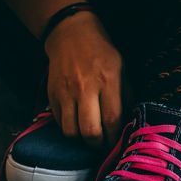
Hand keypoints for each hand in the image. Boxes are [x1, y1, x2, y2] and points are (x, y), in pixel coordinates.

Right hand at [45, 11, 121, 147]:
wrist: (71, 35)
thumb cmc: (102, 53)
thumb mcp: (122, 68)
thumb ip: (126, 95)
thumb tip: (128, 121)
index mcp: (107, 81)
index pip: (112, 119)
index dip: (114, 137)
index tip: (116, 144)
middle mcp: (85, 88)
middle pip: (90, 131)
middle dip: (98, 145)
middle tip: (102, 145)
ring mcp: (66, 92)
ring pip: (71, 131)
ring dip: (81, 141)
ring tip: (88, 139)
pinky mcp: (52, 95)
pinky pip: (59, 122)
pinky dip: (68, 129)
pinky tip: (76, 126)